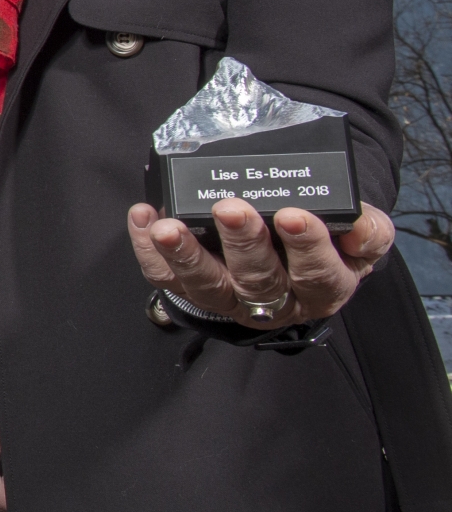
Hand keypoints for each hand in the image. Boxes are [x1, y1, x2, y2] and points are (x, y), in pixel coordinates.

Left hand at [127, 198, 394, 329]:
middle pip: (259, 281)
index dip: (307, 246)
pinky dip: (149, 249)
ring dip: (185, 254)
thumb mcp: (357, 236)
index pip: (319, 273)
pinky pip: (165, 277)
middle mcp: (276, 302)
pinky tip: (144, 217)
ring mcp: (230, 299)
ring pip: (206, 286)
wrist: (293, 248)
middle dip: (243, 243)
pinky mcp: (192, 291)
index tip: (291, 214)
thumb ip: (366, 232)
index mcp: (324, 287)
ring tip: (168, 226)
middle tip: (231, 209)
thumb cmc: (327, 240)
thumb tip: (359, 224)